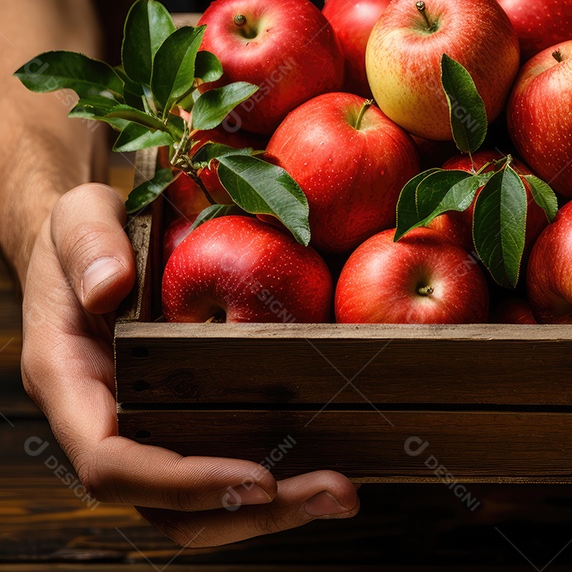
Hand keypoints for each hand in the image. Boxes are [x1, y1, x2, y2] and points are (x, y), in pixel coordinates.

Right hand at [20, 183, 359, 545]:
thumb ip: (89, 244)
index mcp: (71, 385)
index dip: (182, 483)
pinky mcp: (183, 421)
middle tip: (333, 494)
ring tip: (342, 494)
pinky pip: (221, 466)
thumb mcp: (79, 215)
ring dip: (272, 511)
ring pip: (196, 505)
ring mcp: (145, 430)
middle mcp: (105, 424)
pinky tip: (330, 466)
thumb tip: (109, 287)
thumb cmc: (85, 229)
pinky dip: (273, 480)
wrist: (92, 244)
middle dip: (248, 514)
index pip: (113, 464)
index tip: (257, 478)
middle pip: (166, 506)